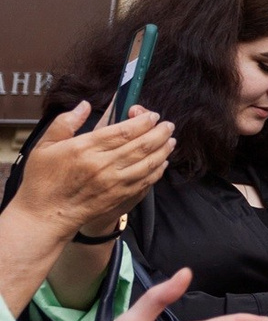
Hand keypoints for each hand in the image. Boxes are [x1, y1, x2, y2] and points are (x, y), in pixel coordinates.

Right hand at [14, 102, 175, 235]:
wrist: (46, 216)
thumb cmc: (43, 180)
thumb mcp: (44, 146)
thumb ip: (65, 123)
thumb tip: (85, 105)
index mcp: (85, 149)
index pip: (123, 131)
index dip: (142, 121)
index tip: (151, 115)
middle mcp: (103, 165)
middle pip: (141, 145)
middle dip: (159, 132)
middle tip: (168, 125)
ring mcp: (114, 183)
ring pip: (148, 162)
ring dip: (164, 149)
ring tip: (171, 140)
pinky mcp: (120, 196)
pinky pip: (147, 180)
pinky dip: (158, 169)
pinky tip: (162, 162)